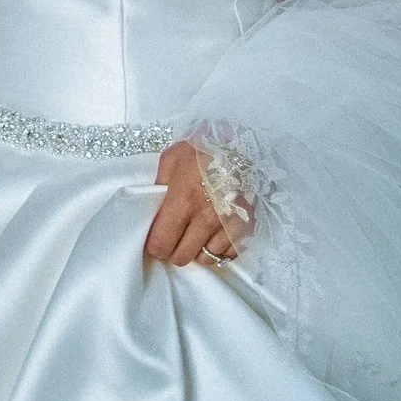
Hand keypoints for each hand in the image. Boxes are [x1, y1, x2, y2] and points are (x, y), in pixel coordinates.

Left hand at [145, 140, 241, 267]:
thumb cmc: (204, 148)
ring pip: (206, 258)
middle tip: (174, 236)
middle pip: (182, 257)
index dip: (154, 245)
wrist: (243, 141)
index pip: (161, 244)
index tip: (155, 238)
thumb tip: (153, 212)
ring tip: (196, 233)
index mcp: (183, 200)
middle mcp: (207, 218)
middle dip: (173, 250)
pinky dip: (220, 248)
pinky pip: (229, 254)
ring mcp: (230, 224)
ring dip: (198, 249)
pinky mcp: (248, 227)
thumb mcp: (172, 160)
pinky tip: (215, 233)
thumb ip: (158, 187)